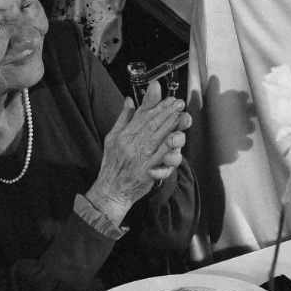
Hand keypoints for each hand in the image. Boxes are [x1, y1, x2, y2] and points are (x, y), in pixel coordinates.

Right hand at [88, 81, 190, 223]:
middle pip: (151, 125)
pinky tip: (176, 138)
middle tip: (179, 103)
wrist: (110, 192)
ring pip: (156, 138)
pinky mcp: (145, 171)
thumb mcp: (112, 138)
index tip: (170, 99)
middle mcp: (130, 145)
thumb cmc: (112, 164)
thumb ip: (123, 118)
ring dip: (169, 125)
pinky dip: (167, 147)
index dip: (157, 107)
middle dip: (166, 112)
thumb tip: (129, 100)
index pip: (142, 117)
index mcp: (123, 136)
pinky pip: (158, 158)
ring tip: (180, 115)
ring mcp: (138, 158)